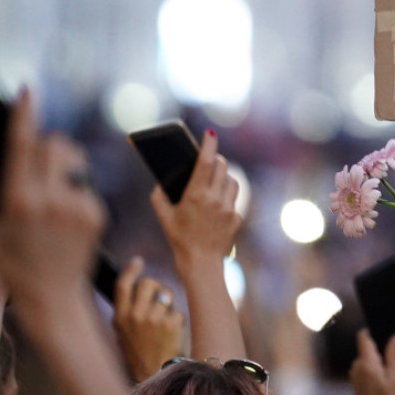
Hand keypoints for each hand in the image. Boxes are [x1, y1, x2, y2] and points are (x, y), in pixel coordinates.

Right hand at [0, 90, 105, 330]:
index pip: (22, 146)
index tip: (28, 91)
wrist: (52, 296)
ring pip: (74, 162)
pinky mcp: (97, 213)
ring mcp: (76, 207)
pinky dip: (76, 190)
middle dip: (47, 144)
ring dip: (63, 165)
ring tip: (51, 193)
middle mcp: (49, 200)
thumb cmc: (13, 265)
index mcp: (18, 200)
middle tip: (39, 159)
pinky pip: (86, 185)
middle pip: (54, 145)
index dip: (24, 116)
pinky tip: (65, 214)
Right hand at [113, 256, 184, 381]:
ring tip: (164, 324)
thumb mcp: (124, 332)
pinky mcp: (170, 323)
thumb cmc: (140, 353)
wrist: (153, 374)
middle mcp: (134, 315)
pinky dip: (177, 320)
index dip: (131, 270)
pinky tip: (171, 333)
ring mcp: (152, 318)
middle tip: (159, 297)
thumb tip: (137, 286)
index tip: (138, 261)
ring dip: (168, 306)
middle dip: (156, 286)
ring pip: (165, 296)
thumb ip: (128, 310)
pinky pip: (177, 310)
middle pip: (148, 283)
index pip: (122, 285)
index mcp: (120, 317)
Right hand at [150, 130, 240, 268]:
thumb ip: (158, 196)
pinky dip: (226, 195)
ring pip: (232, 180)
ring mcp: (228, 208)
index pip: (206, 162)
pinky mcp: (236, 217)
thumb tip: (161, 181)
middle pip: (222, 167)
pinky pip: (234, 199)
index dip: (209, 145)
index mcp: (196, 195)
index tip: (210, 133)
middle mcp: (215, 199)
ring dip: (224, 176)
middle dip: (216, 160)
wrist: (201, 262)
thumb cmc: (179, 238)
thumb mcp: (164, 216)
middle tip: (210, 158)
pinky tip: (217, 201)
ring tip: (215, 178)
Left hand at [349, 330, 394, 394]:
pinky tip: (388, 377)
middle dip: (382, 346)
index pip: (364, 335)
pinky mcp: (358, 381)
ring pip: (369, 357)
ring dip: (381, 359)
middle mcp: (357, 365)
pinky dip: (377, 367)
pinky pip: (368, 367)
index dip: (374, 329)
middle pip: (368, 346)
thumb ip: (394, 355)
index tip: (386, 328)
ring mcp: (356, 373)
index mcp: (366, 361)